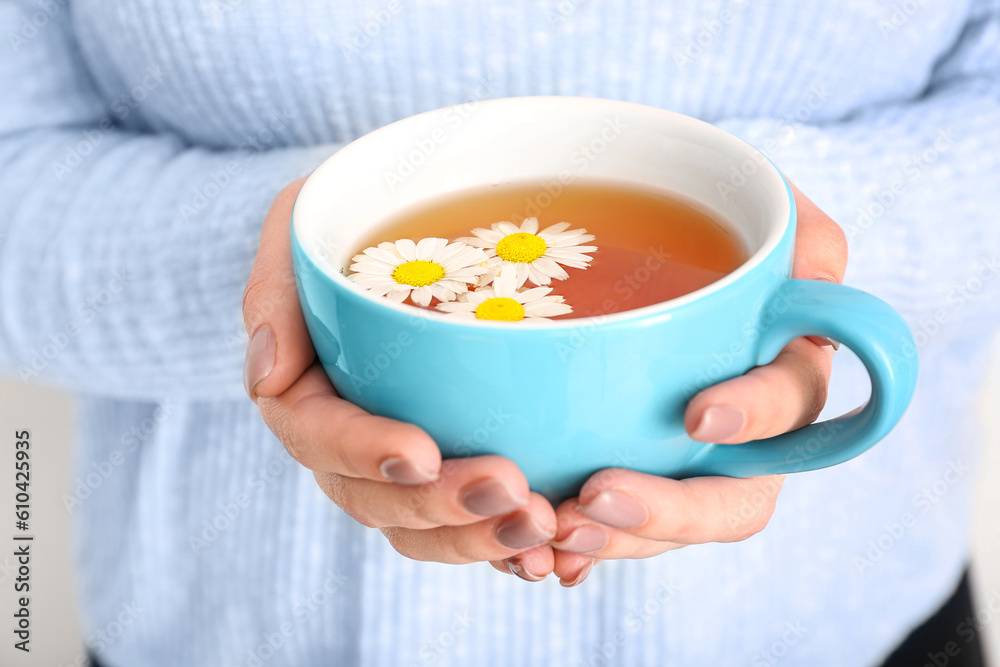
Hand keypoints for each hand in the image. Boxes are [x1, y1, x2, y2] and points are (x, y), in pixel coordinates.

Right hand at [242, 178, 556, 570]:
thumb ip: (276, 290)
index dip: (365, 453)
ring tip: (541, 527)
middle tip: (510, 490)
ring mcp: (405, 465)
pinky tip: (553, 552)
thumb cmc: (354, 219)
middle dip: (441, 507)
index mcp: (306, 395)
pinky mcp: (456, 468)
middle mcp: (351, 444)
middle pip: (381, 501)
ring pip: (429, 528)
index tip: (421, 450)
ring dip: (481, 539)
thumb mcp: (304, 223)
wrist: (409, 228)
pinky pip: (473, 526)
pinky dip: (507, 547)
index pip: (320, 438)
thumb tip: (265, 376)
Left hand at [521, 183, 848, 586]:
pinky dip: (566, 544)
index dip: (754, 421)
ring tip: (549, 533)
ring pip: (657, 529)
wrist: (618, 226)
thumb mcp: (755, 201)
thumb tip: (818, 276)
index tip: (698, 417)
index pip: (791, 415)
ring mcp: (671, 459)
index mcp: (780, 376)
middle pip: (728, 503)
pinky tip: (526, 549)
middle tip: (593, 503)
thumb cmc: (699, 215)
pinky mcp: (610, 466)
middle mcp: (735, 433)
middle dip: (667, 516)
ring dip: (608, 540)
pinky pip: (597, 524)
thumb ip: (801, 231)